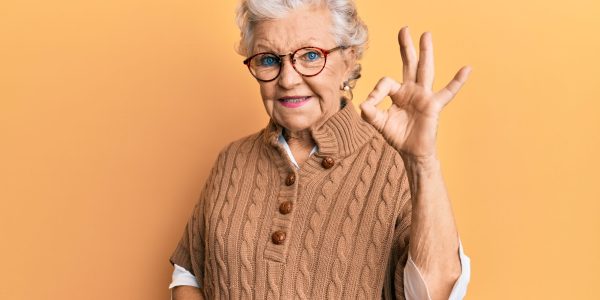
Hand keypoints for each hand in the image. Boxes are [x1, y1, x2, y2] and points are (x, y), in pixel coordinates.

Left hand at [360, 26, 471, 158]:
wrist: (412, 152)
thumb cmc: (398, 136)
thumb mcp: (380, 124)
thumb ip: (371, 114)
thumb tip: (364, 104)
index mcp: (398, 93)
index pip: (385, 82)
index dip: (376, 91)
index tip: (369, 105)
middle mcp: (411, 90)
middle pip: (409, 64)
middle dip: (406, 47)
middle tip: (404, 29)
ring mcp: (424, 96)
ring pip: (424, 70)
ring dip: (425, 52)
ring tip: (426, 35)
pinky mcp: (434, 105)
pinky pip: (448, 92)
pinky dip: (458, 81)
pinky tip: (467, 68)